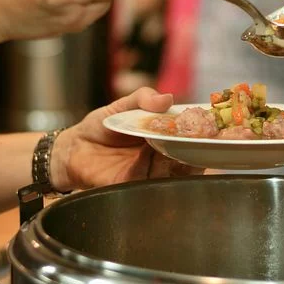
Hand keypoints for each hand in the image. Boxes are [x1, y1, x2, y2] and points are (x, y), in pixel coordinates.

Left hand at [50, 87, 198, 191]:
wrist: (72, 149)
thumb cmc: (99, 127)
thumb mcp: (120, 106)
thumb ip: (141, 99)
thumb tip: (166, 98)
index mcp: (162, 136)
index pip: (188, 136)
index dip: (201, 131)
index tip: (210, 125)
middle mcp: (161, 158)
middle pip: (187, 157)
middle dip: (196, 149)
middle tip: (200, 137)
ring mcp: (149, 174)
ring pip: (173, 172)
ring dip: (179, 160)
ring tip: (180, 145)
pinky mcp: (133, 186)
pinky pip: (149, 182)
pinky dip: (154, 170)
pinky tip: (154, 156)